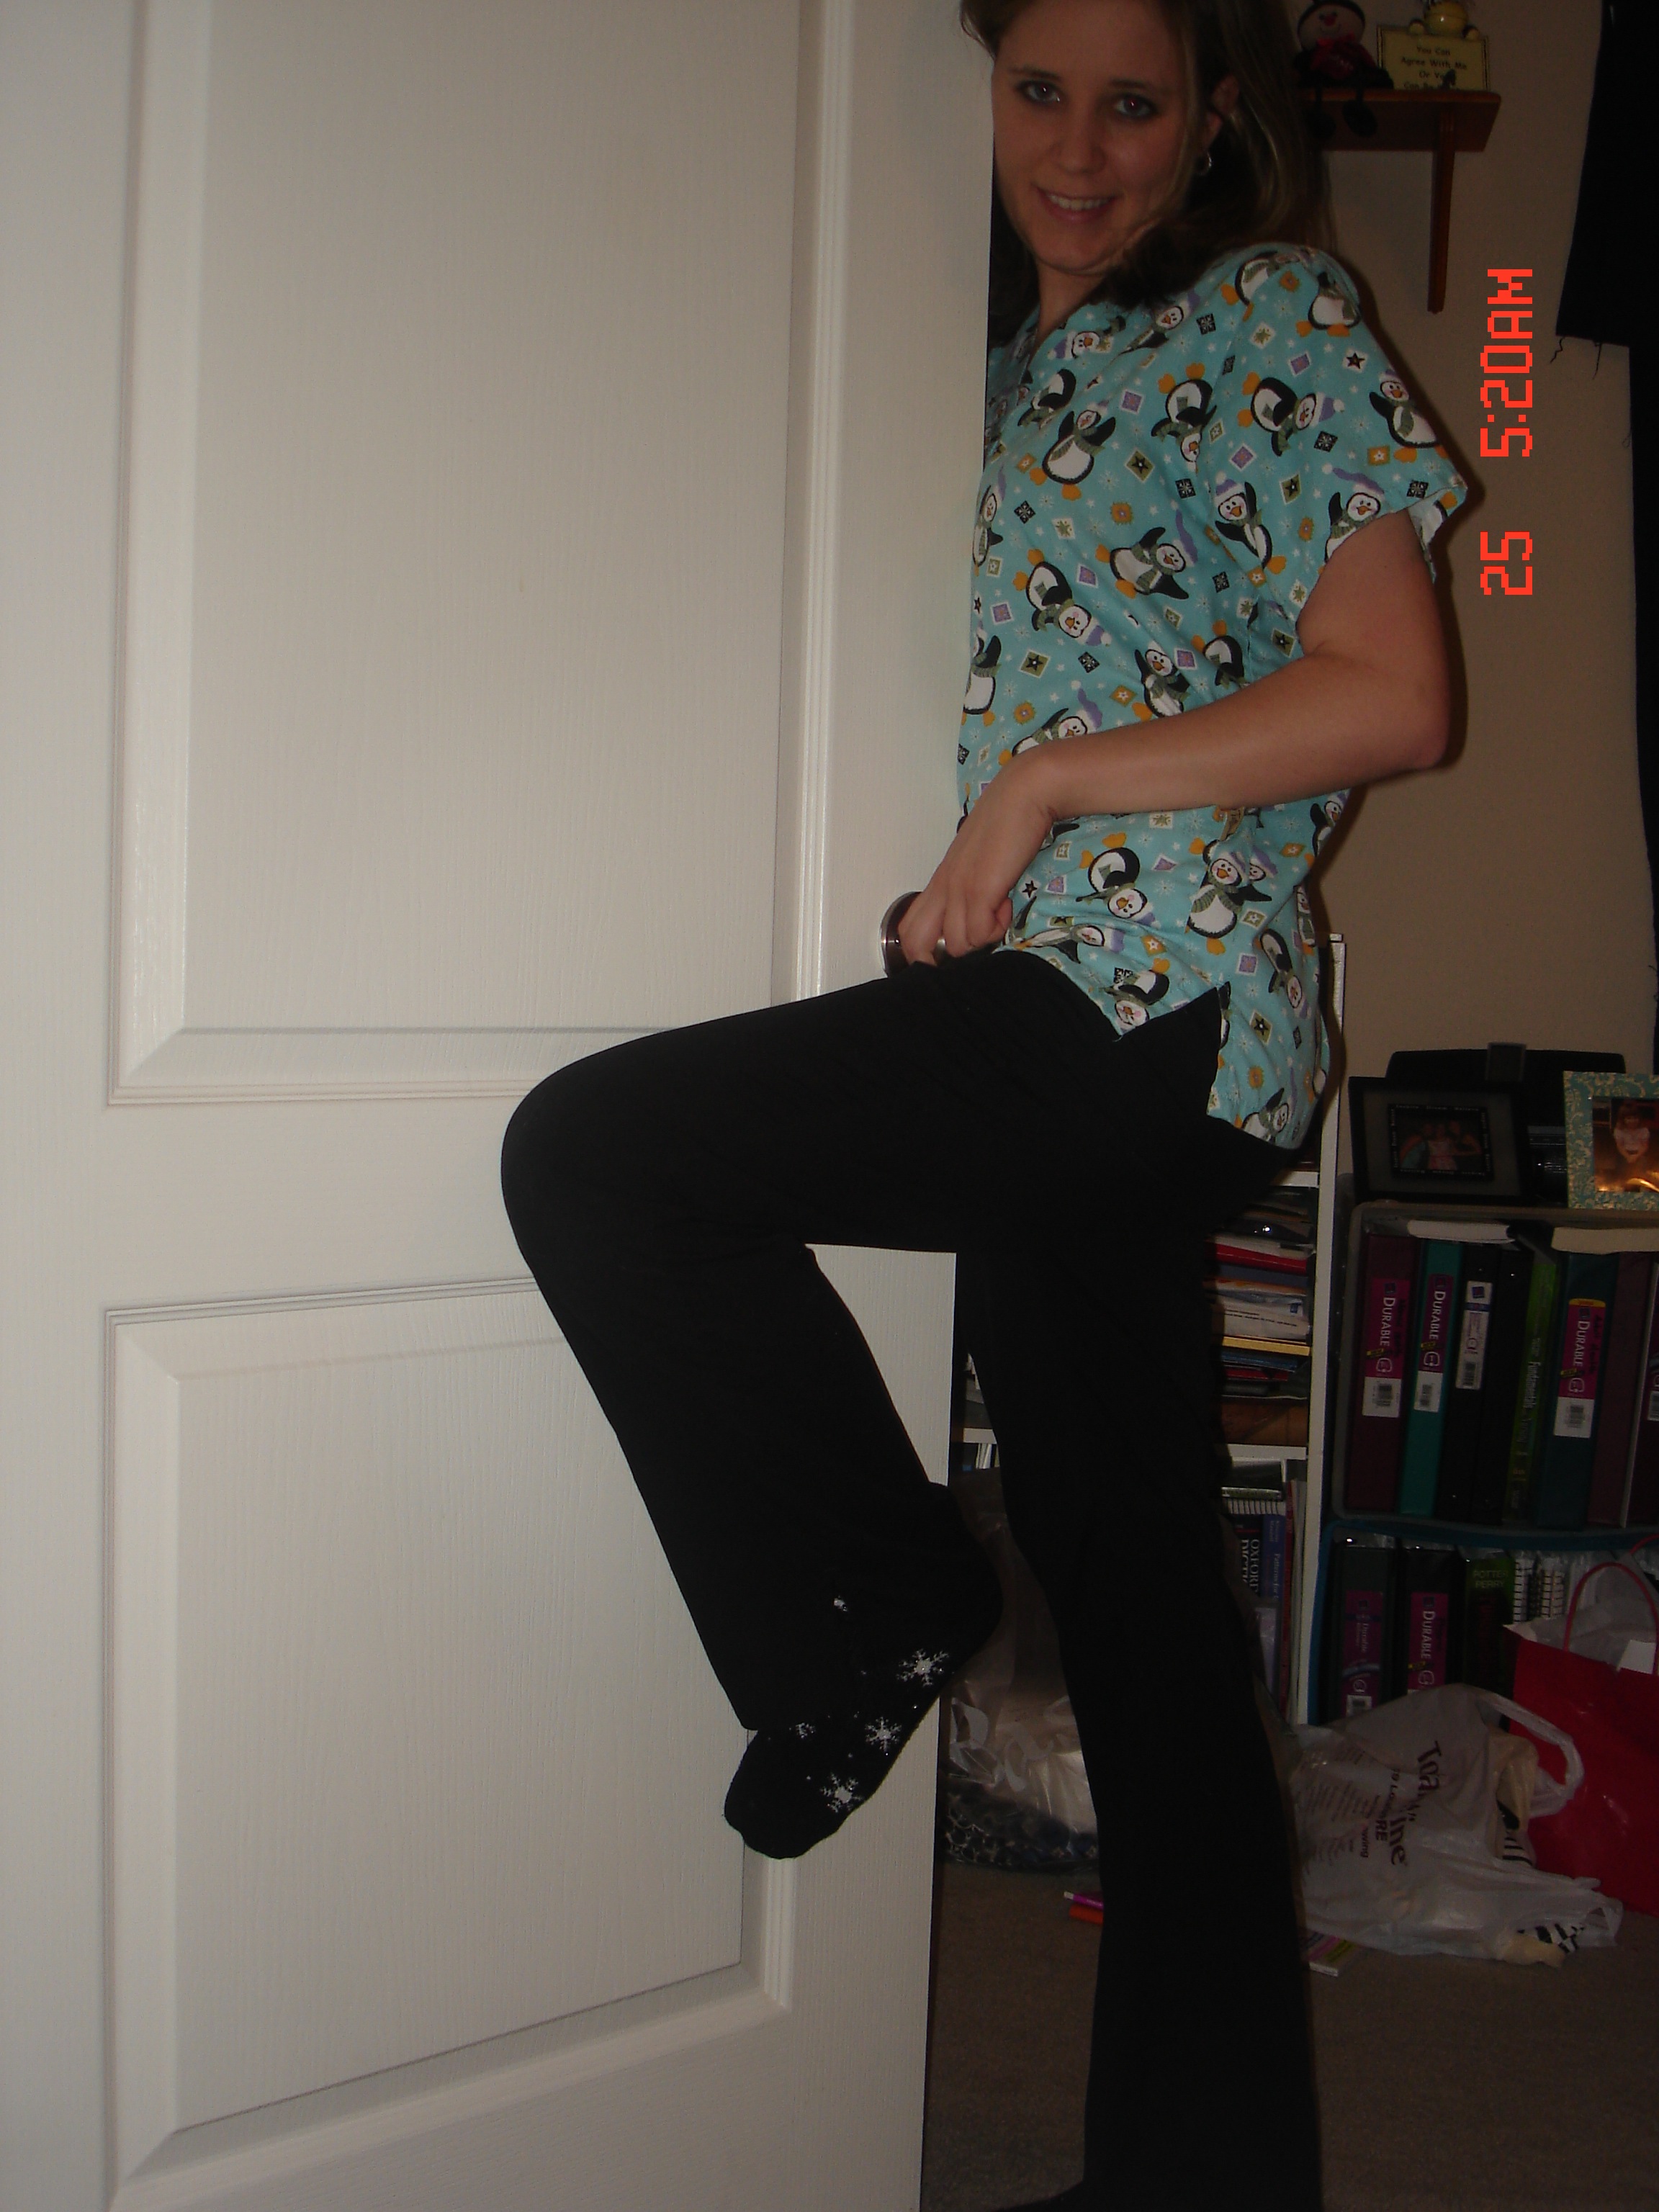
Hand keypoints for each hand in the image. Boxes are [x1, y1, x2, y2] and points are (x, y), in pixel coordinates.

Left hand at [898, 751, 1056, 965]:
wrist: (1024, 794)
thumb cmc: (1005, 823)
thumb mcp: (978, 860)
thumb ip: (971, 887)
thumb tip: (978, 917)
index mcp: (939, 881)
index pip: (909, 929)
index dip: (924, 951)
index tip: (955, 946)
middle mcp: (942, 888)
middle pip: (915, 944)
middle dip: (939, 959)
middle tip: (975, 940)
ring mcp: (958, 890)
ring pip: (956, 946)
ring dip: (982, 938)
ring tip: (998, 911)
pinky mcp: (979, 890)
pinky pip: (980, 934)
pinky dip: (997, 928)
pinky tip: (1006, 904)